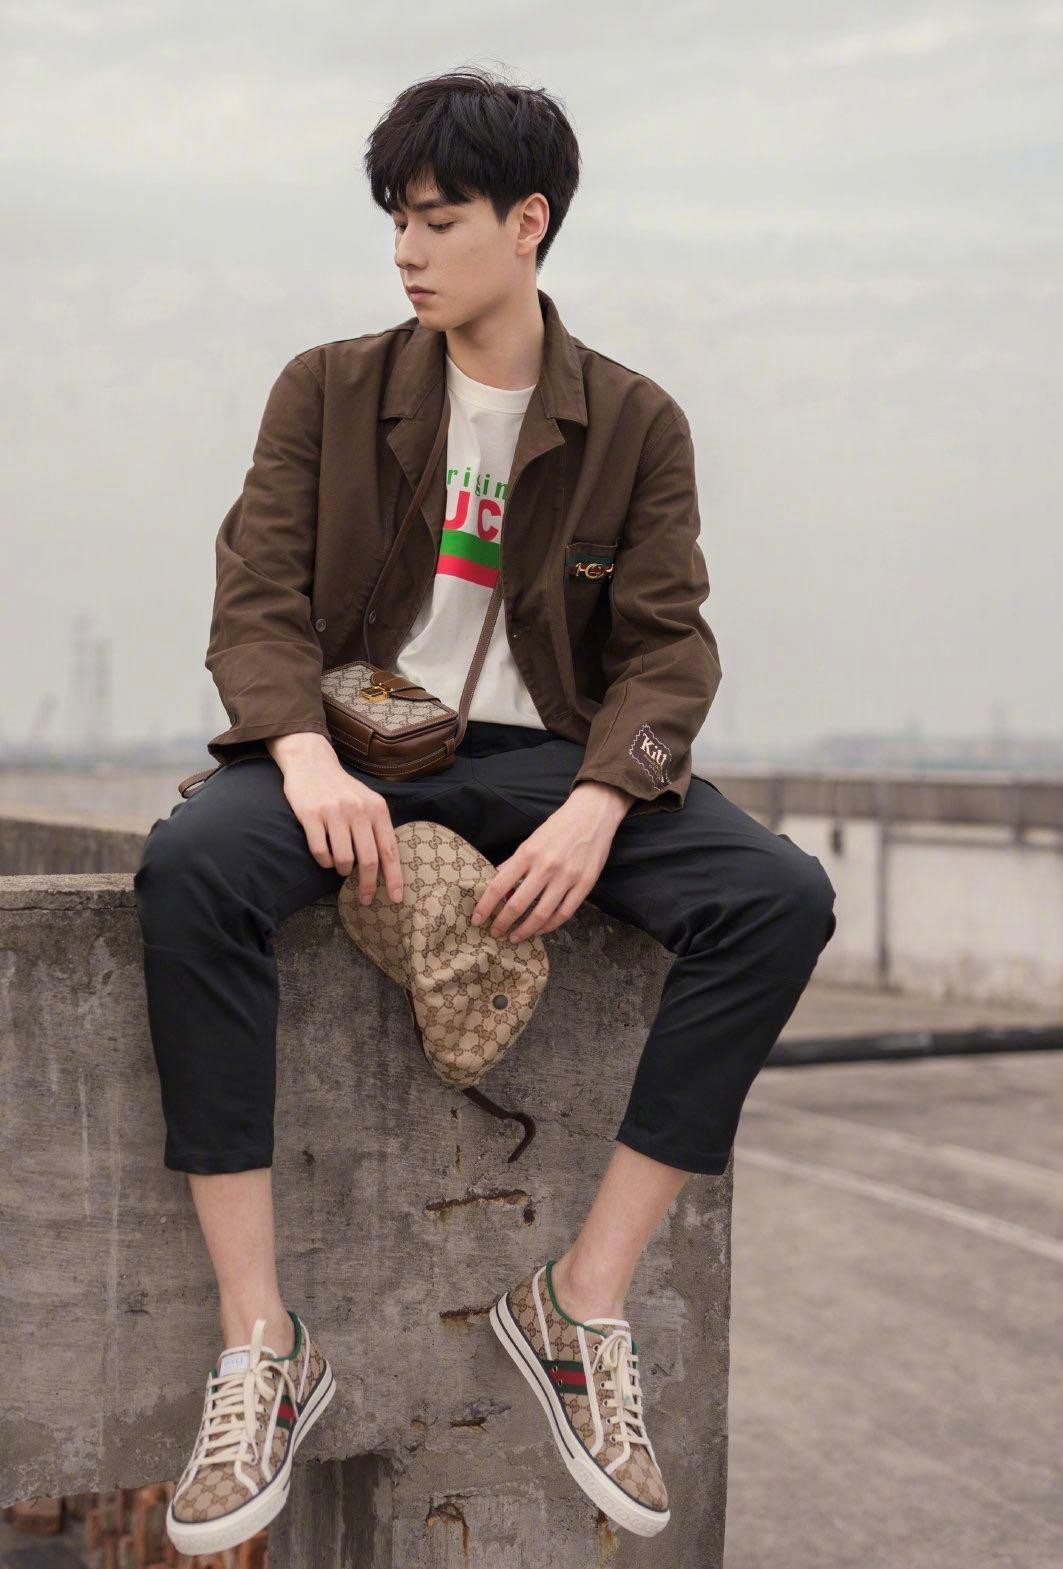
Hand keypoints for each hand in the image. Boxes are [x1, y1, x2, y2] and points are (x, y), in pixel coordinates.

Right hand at [266, 732, 403, 903]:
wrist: (312, 762)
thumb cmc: (343, 789)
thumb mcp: (368, 801)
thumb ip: (377, 828)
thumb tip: (386, 867)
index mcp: (377, 808)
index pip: (390, 850)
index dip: (394, 878)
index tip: (396, 899)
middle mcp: (358, 810)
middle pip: (368, 860)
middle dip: (367, 885)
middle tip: (365, 898)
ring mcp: (334, 812)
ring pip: (343, 859)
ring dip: (342, 871)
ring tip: (340, 868)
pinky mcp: (310, 815)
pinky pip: (320, 851)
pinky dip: (323, 862)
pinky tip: (325, 859)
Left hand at [469, 781, 630, 941]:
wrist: (593, 814)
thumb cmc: (559, 826)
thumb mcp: (531, 840)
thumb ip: (514, 863)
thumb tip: (495, 882)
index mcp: (527, 853)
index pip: (499, 886)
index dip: (485, 906)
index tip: (477, 919)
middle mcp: (546, 866)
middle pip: (518, 905)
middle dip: (502, 923)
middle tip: (495, 933)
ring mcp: (567, 877)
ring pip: (541, 915)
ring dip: (525, 931)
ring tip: (515, 937)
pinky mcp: (585, 884)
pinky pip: (564, 913)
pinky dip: (550, 926)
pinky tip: (540, 930)